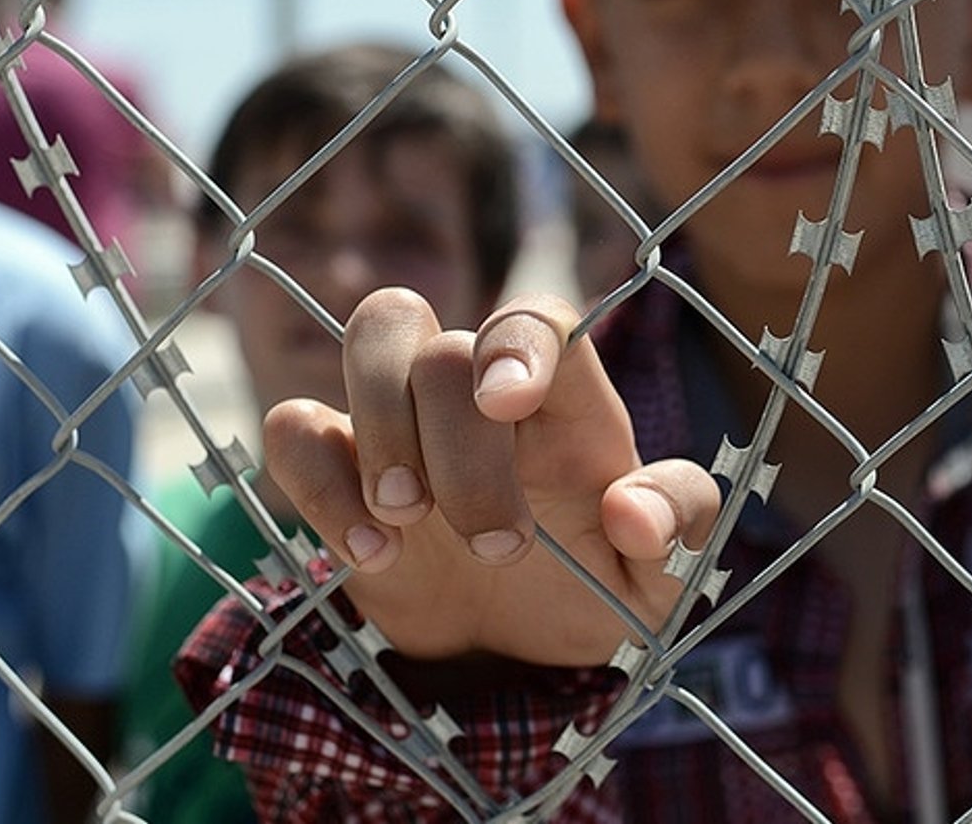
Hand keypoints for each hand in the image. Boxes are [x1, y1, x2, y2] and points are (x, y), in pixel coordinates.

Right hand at [262, 288, 720, 664]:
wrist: (512, 651)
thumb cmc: (590, 592)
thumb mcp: (659, 581)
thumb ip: (676, 527)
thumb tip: (633, 513)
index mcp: (566, 406)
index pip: (539, 320)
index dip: (517, 341)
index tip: (506, 402)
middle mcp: (481, 395)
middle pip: (443, 345)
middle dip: (455, 449)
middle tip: (495, 546)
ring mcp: (405, 423)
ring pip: (373, 336)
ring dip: (381, 432)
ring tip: (407, 522)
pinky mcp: (340, 469)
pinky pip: (296, 427)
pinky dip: (319, 483)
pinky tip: (369, 554)